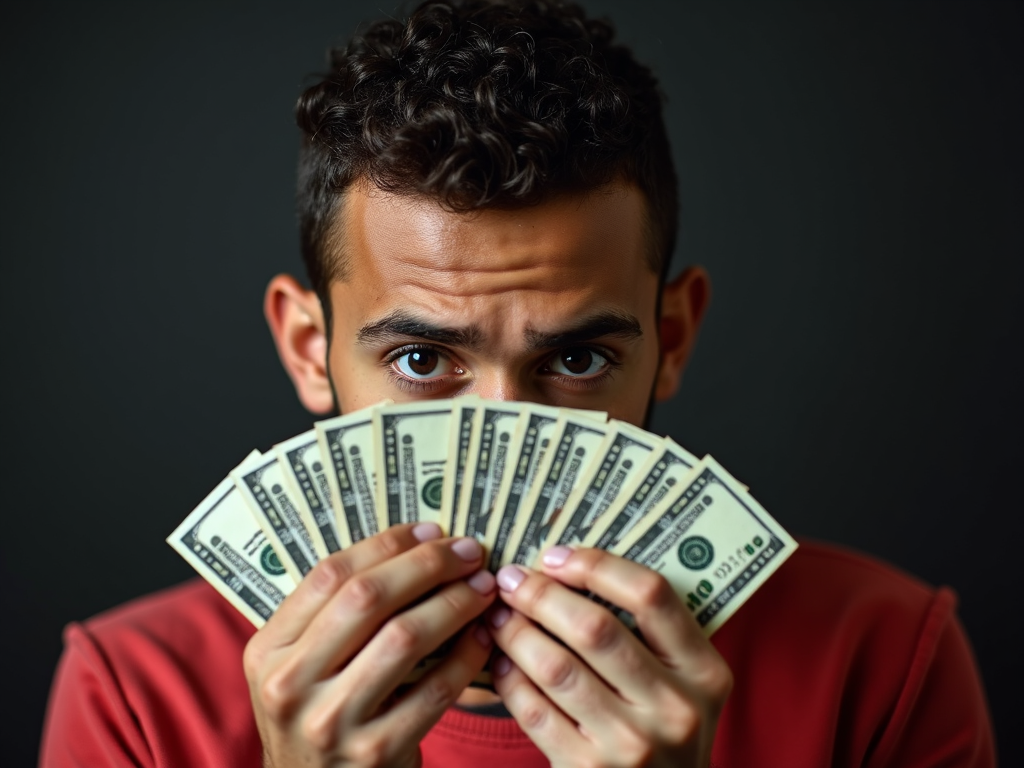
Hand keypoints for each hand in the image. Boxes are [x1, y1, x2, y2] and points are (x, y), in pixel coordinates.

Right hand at [243, 523, 497, 767]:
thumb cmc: (320, 717)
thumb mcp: (300, 668)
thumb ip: (334, 617)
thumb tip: (413, 547)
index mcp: (267, 650)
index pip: (330, 575)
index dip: (387, 544)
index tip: (430, 530)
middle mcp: (289, 684)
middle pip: (367, 598)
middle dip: (427, 565)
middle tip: (468, 552)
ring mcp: (330, 722)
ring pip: (405, 637)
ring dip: (454, 603)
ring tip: (482, 588)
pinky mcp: (375, 752)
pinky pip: (434, 689)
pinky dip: (466, 656)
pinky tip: (482, 637)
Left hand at [487, 546, 731, 767]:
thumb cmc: (664, 732)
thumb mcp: (684, 685)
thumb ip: (649, 636)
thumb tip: (567, 568)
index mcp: (705, 672)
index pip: (651, 594)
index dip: (596, 565)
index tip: (556, 556)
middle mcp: (675, 708)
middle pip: (594, 627)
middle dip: (541, 594)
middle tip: (510, 579)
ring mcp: (632, 744)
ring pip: (556, 666)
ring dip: (515, 632)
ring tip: (497, 614)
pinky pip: (535, 710)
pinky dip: (509, 678)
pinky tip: (500, 661)